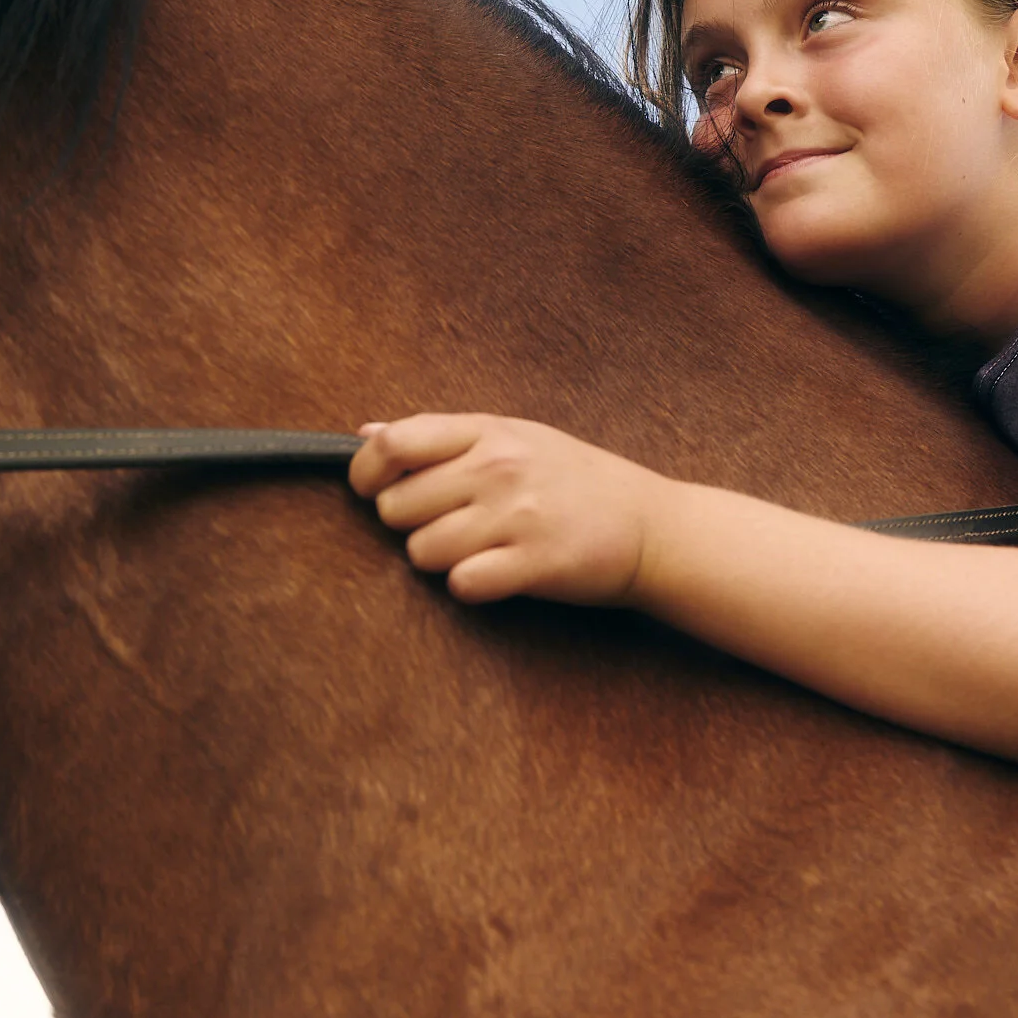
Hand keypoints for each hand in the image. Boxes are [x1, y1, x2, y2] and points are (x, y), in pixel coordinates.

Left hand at [348, 414, 667, 606]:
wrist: (652, 525)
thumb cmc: (577, 481)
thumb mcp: (515, 437)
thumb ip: (441, 436)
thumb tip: (366, 431)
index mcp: (488, 432)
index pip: (393, 444)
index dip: (365, 473)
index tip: (371, 490)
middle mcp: (498, 469)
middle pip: (396, 507)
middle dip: (410, 525)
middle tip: (449, 525)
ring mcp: (516, 516)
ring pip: (421, 551)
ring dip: (440, 560)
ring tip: (480, 549)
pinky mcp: (533, 564)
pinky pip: (461, 584)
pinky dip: (471, 586)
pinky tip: (497, 574)